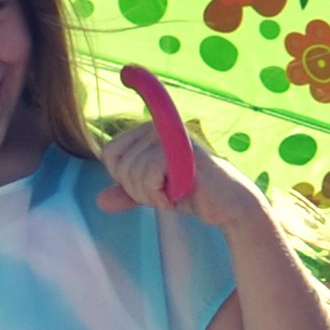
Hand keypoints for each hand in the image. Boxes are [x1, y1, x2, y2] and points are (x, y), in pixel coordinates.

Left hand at [92, 122, 241, 220]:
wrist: (228, 203)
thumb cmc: (194, 193)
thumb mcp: (154, 192)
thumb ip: (127, 193)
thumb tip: (100, 201)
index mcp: (148, 130)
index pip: (110, 152)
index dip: (123, 176)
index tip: (150, 184)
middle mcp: (157, 126)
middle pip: (120, 165)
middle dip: (139, 190)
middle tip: (166, 192)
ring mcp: (170, 135)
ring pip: (133, 172)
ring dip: (152, 194)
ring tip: (176, 192)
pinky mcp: (181, 149)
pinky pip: (149, 175)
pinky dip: (161, 194)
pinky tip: (181, 193)